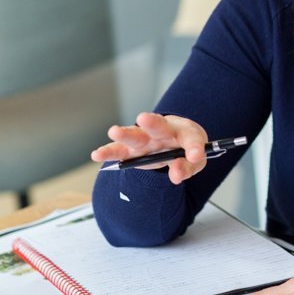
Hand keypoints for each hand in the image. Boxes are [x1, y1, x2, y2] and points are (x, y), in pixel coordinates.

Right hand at [90, 112, 208, 183]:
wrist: (174, 141)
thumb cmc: (185, 148)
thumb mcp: (194, 161)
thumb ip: (186, 168)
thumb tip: (175, 175)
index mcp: (183, 131)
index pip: (191, 139)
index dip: (194, 148)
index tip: (196, 156)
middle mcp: (162, 131)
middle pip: (157, 126)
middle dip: (151, 123)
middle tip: (144, 119)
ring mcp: (144, 138)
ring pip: (134, 135)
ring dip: (124, 134)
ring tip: (114, 131)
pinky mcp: (131, 149)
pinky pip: (118, 150)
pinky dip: (108, 152)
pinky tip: (97, 154)